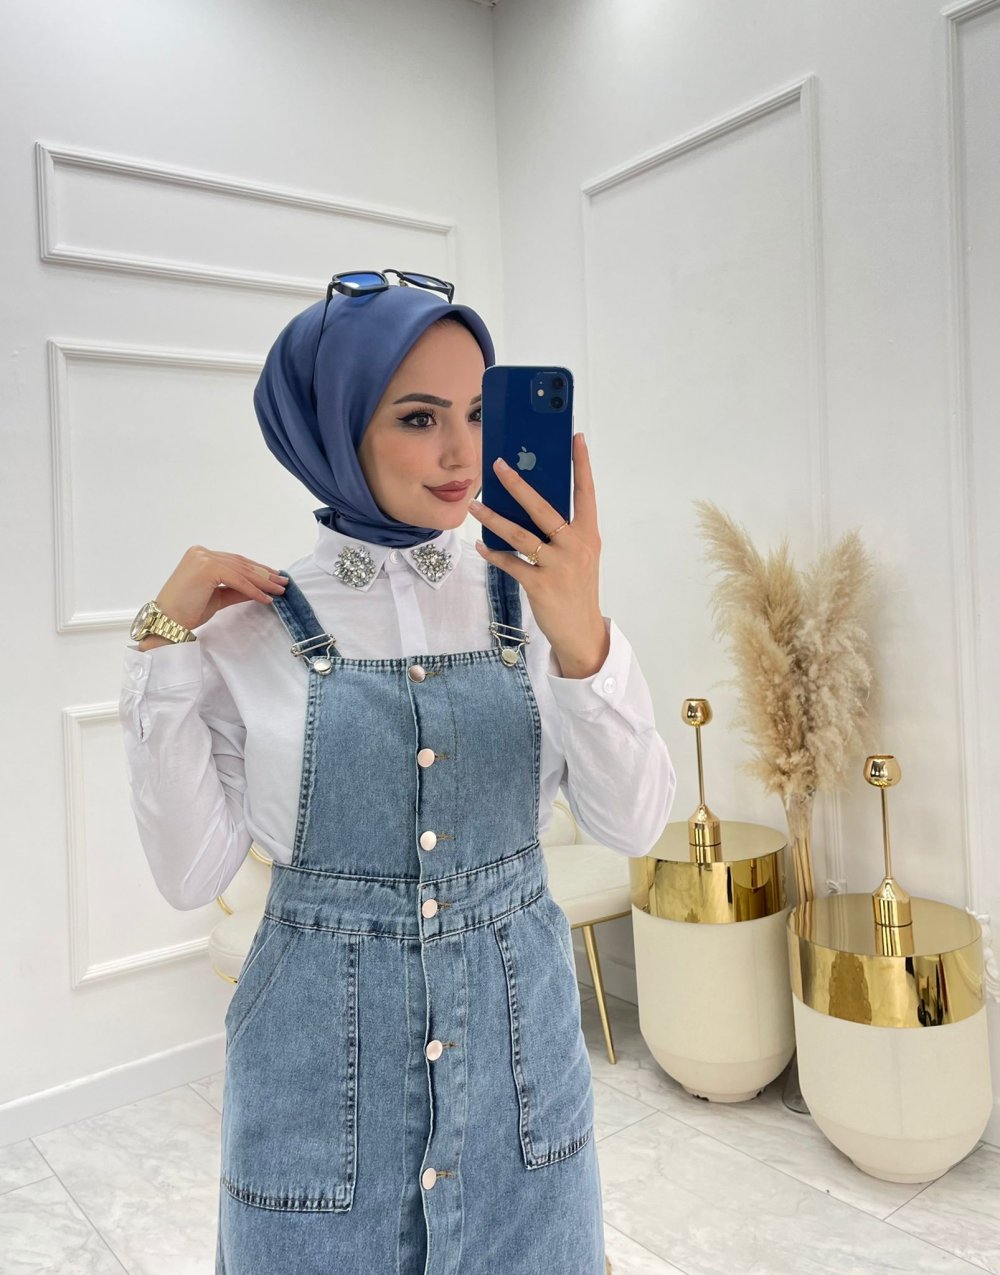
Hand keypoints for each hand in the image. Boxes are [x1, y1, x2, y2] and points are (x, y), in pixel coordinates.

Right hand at [144, 546, 288, 638]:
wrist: (168, 621)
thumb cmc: (187, 611)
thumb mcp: (218, 597)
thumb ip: (236, 590)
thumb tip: (259, 589)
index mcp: (201, 556)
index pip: (235, 562)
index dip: (256, 570)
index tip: (274, 578)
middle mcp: (201, 553)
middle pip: (241, 564)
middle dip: (264, 574)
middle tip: (283, 582)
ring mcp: (203, 558)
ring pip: (241, 571)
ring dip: (263, 582)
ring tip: (279, 591)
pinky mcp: (206, 568)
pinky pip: (237, 580)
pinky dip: (253, 590)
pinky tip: (265, 598)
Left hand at [468, 433, 609, 677]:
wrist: (580, 630)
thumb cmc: (577, 588)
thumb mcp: (579, 556)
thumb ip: (563, 532)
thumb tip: (532, 505)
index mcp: (587, 535)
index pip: (586, 493)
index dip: (582, 465)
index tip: (576, 439)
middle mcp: (574, 546)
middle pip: (542, 508)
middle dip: (518, 485)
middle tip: (499, 465)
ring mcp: (557, 565)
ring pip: (519, 534)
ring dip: (493, 518)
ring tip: (475, 504)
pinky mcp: (539, 584)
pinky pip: (510, 563)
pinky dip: (493, 553)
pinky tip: (481, 545)